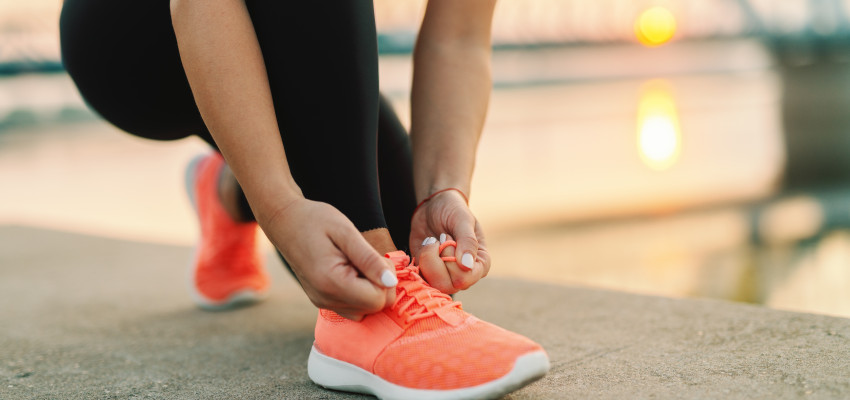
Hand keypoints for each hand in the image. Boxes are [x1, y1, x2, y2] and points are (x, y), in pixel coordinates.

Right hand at [259, 197, 396, 320]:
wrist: (285, 221)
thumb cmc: (315, 220)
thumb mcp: (346, 232)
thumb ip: (369, 259)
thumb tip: (392, 281)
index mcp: (331, 283)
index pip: (377, 300)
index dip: (386, 279)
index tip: (375, 257)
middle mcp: (326, 299)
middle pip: (374, 308)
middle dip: (380, 284)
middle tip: (368, 258)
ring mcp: (323, 302)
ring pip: (365, 310)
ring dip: (371, 289)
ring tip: (357, 263)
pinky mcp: (323, 301)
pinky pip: (353, 307)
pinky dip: (360, 293)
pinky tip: (352, 271)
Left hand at [409, 190, 490, 293]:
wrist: (434, 206)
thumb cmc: (453, 210)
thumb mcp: (463, 219)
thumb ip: (467, 241)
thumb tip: (467, 266)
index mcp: (480, 264)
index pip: (464, 278)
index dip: (450, 260)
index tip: (447, 238)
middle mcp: (465, 275)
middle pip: (447, 285)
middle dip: (435, 259)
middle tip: (437, 239)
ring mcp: (446, 276)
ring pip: (431, 284)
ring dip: (426, 258)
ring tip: (431, 241)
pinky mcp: (428, 273)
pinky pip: (419, 278)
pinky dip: (418, 260)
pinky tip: (425, 246)